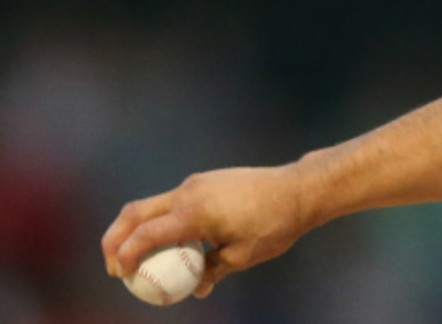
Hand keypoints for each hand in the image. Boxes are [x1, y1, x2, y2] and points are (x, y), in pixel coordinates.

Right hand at [101, 165, 309, 297]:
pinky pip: (172, 200)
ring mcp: (196, 183)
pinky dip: (160, 220)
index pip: (145, 234)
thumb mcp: (242, 256)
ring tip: (137, 256)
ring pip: (151, 204)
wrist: (299, 188)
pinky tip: (171, 240)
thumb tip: (196, 288)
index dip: (125, 255)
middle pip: (135, 212)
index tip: (120, 275)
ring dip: (136, 228)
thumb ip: (212, 270)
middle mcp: (189, 192)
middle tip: (114, 266)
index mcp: (195, 213)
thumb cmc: (274, 224)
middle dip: (115, 239)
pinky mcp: (205, 180)